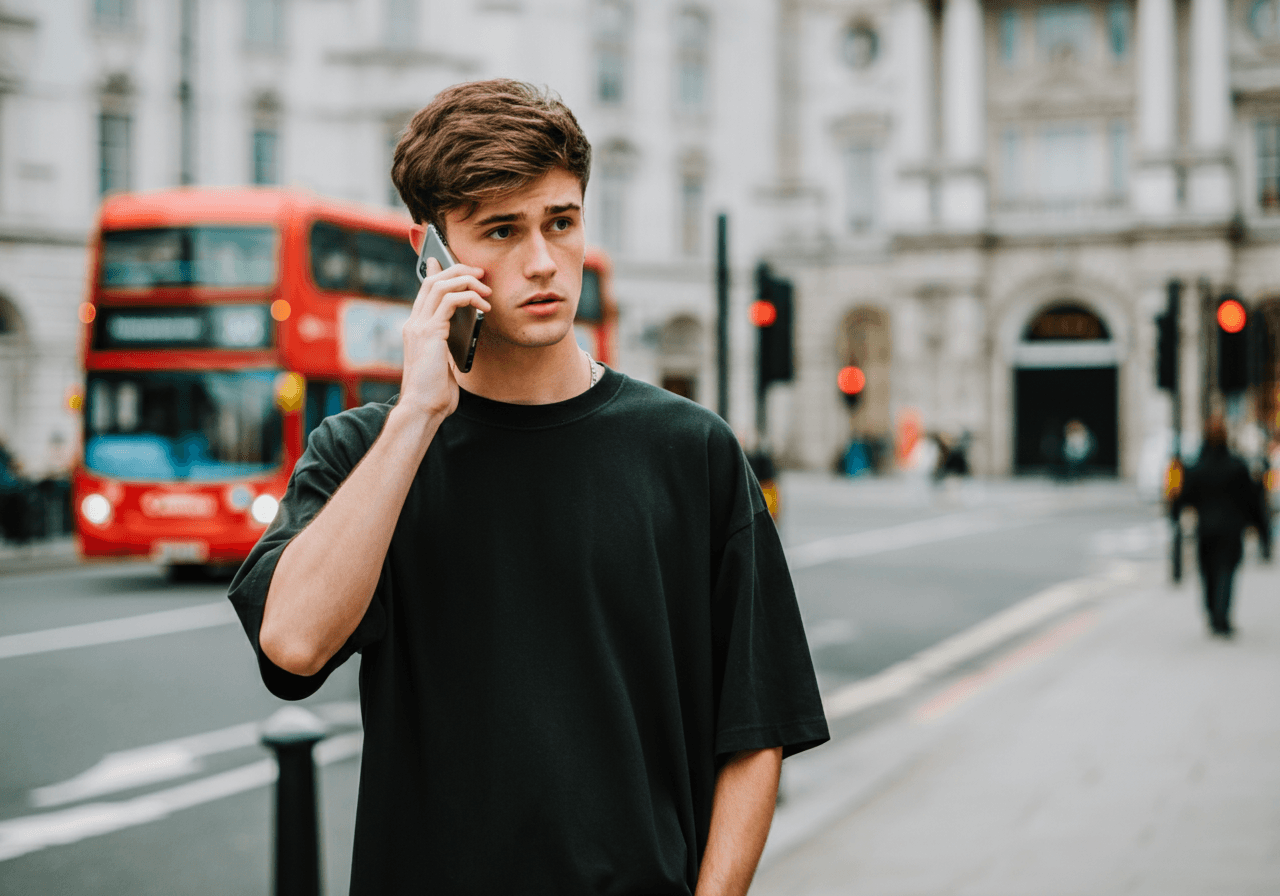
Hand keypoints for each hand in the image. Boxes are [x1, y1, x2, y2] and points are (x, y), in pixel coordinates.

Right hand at [396, 256, 490, 421]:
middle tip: (480, 274)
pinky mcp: (429, 333)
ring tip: (486, 291)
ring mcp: (419, 326)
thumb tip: (462, 333)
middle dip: (458, 271)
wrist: (423, 408)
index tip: (450, 261)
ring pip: (440, 285)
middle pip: (432, 280)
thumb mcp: (442, 362)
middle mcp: (414, 323)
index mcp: (415, 328)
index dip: (438, 271)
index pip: (425, 290)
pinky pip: (449, 301)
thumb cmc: (435, 391)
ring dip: (466, 282)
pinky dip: (468, 297)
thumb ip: (447, 344)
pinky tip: (483, 306)